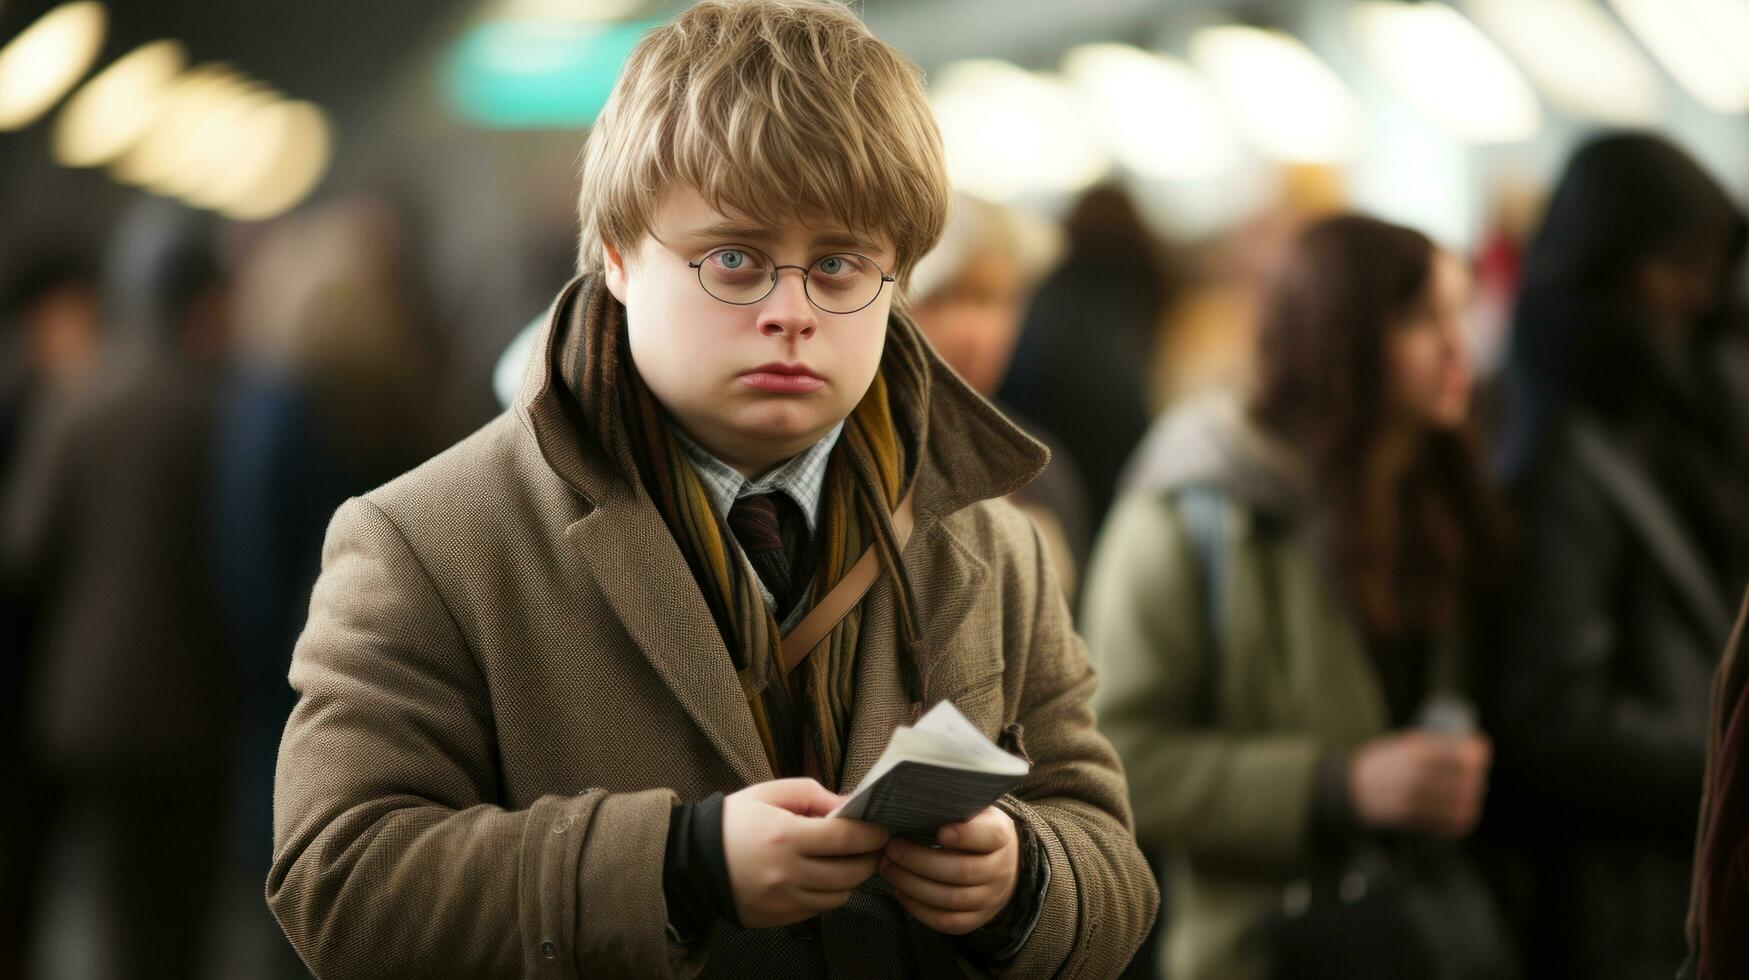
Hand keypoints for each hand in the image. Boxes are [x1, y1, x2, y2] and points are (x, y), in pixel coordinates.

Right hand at [722, 778, 889, 927]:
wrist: (693, 863)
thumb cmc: (734, 822)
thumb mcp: (770, 794)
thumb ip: (813, 795)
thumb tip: (849, 806)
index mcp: (785, 836)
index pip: (846, 839)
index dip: (872, 834)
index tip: (882, 829)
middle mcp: (787, 873)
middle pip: (851, 873)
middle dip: (870, 858)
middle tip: (873, 846)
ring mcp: (784, 901)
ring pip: (840, 896)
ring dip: (850, 879)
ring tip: (845, 861)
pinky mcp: (780, 919)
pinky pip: (819, 909)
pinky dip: (827, 893)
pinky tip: (820, 876)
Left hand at [879, 806, 1019, 934]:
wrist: (1003, 864)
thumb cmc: (974, 829)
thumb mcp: (974, 810)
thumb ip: (954, 803)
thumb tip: (914, 791)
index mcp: (1001, 835)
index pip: (989, 836)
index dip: (965, 835)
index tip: (939, 831)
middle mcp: (1000, 869)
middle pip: (961, 871)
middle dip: (920, 861)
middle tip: (891, 849)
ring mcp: (990, 898)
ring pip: (950, 899)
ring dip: (913, 885)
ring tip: (887, 868)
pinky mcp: (977, 919)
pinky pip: (947, 921)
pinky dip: (919, 909)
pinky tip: (900, 891)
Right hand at [1348, 731, 1490, 838]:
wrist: (1351, 787)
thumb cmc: (1386, 763)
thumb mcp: (1408, 744)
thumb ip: (1441, 746)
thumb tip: (1479, 750)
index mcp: (1416, 753)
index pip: (1463, 757)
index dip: (1477, 755)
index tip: (1478, 751)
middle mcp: (1416, 777)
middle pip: (1466, 782)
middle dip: (1475, 777)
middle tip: (1474, 774)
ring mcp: (1413, 800)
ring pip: (1460, 806)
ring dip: (1470, 799)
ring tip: (1467, 793)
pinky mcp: (1411, 820)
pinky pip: (1447, 825)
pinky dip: (1459, 819)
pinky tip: (1458, 810)